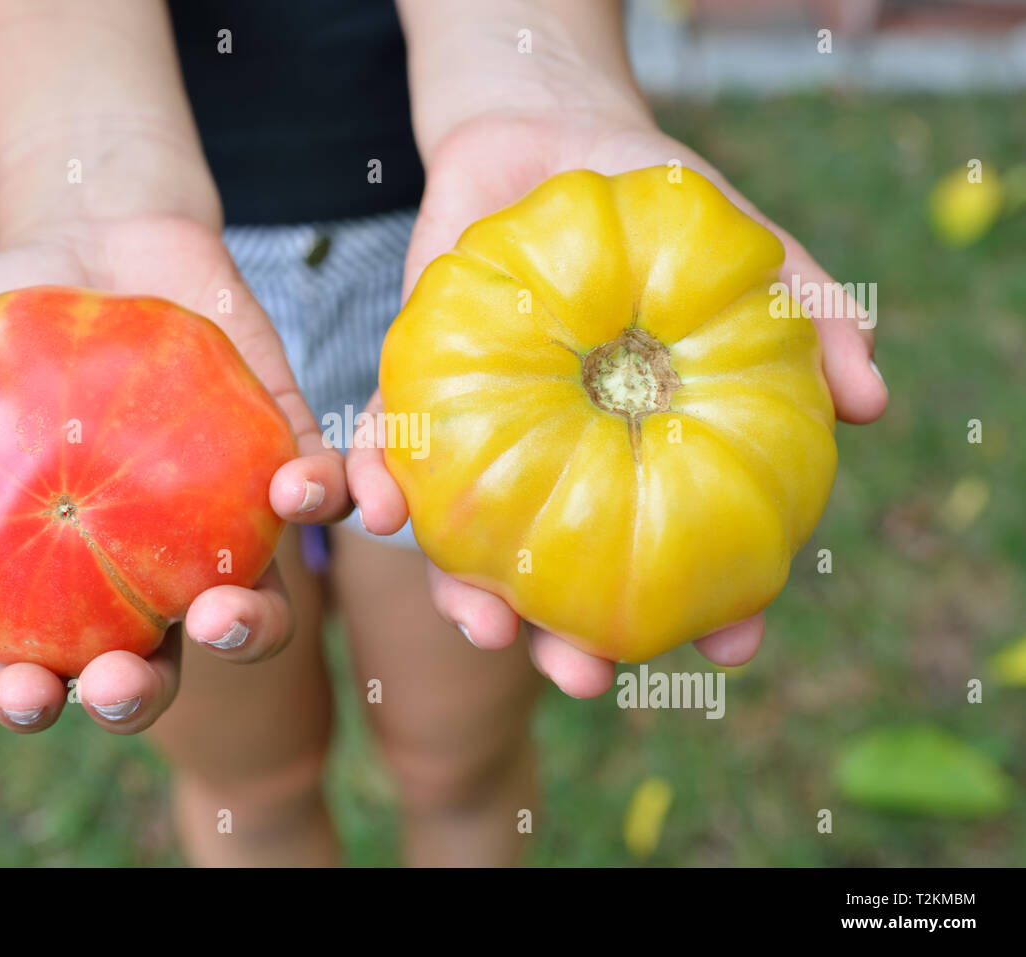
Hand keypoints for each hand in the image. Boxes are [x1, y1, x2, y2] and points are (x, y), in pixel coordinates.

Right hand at [0, 215, 349, 731]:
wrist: (98, 236)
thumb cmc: (4, 325)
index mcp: (65, 578)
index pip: (50, 664)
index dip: (38, 698)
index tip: (27, 694)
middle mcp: (153, 568)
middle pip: (158, 660)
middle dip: (142, 690)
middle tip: (124, 676)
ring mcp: (226, 521)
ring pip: (256, 602)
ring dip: (253, 626)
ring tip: (225, 612)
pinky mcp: (286, 456)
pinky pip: (320, 492)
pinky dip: (328, 501)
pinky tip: (302, 491)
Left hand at [347, 112, 887, 697]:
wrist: (545, 132)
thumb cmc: (656, 204)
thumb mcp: (745, 251)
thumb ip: (808, 315)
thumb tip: (872, 400)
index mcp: (640, 451)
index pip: (679, 550)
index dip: (710, 607)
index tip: (730, 645)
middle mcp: (561, 463)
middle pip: (563, 579)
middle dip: (567, 641)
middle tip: (582, 674)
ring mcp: (486, 437)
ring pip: (471, 541)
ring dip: (466, 594)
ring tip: (478, 624)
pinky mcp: (416, 390)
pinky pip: (388, 447)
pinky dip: (378, 479)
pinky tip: (379, 509)